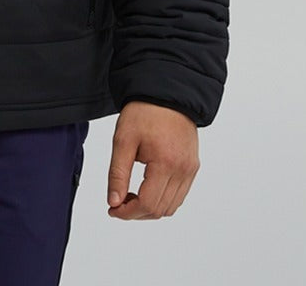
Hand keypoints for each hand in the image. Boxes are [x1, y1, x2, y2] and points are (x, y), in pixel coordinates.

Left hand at [106, 101, 199, 219]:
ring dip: (150, 208)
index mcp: (165, 163)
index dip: (127, 213)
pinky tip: (147, 188)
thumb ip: (117, 174)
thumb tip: (114, 202)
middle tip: (118, 202)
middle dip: (136, 212)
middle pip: (160, 210)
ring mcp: (190, 169)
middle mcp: (183, 170)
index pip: (147, 204)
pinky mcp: (193, 166)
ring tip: (131, 195)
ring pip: (171, 206)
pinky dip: (163, 199)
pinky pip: (179, 194)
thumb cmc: (143, 112)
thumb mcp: (123, 140)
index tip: (112, 209)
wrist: (165, 92)